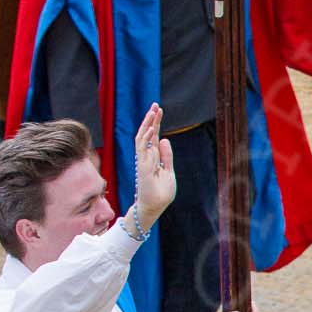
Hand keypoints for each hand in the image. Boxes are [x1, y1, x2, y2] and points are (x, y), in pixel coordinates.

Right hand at [132, 104, 175, 222]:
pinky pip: (143, 150)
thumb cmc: (161, 192)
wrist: (156, 206)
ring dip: (148, 125)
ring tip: (153, 112)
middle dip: (151, 119)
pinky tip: (152, 129)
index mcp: (153, 157)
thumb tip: (165, 140)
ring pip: (143, 138)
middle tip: (155, 105)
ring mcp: (143, 161)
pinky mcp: (143, 167)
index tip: (159, 110)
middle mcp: (146, 157)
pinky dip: (147, 139)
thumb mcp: (169, 171)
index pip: (153, 136)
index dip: (156, 123)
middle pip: (147, 134)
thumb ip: (166, 156)